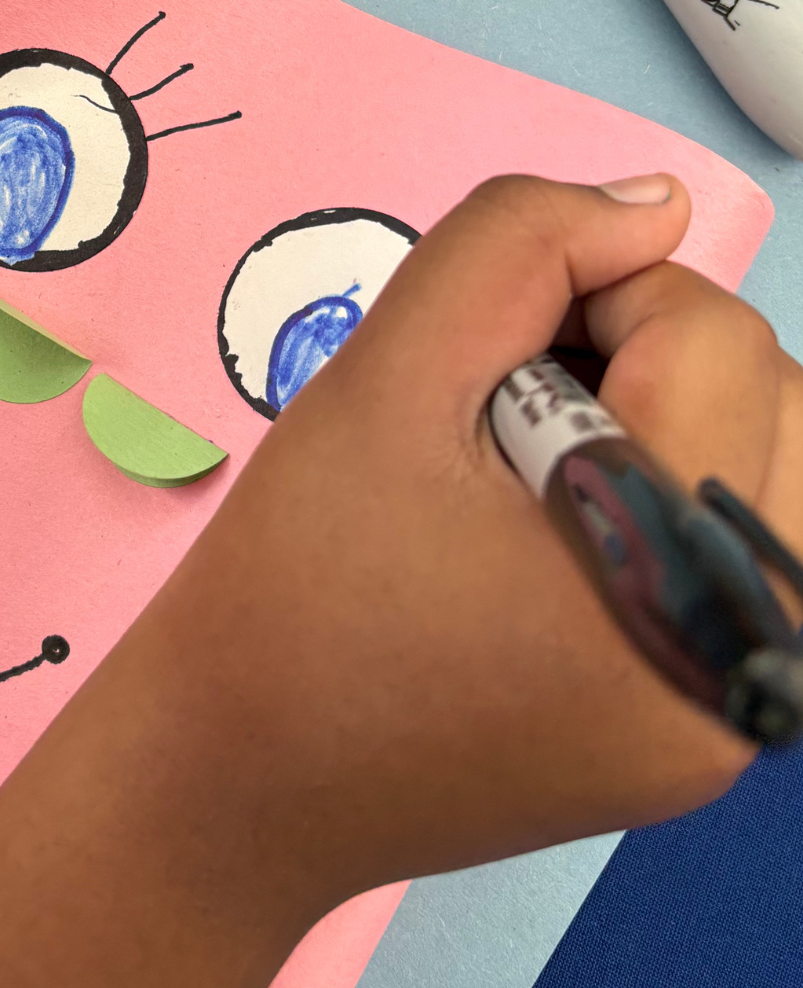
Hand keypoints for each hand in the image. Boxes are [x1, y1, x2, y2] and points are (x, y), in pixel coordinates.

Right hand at [184, 169, 801, 896]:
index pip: (717, 337)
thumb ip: (517, 246)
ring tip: (526, 479)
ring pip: (773, 469)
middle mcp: (757, 662)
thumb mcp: (384, 377)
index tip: (477, 363)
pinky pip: (739, 556)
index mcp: (681, 580)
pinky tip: (549, 541)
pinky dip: (662, 507)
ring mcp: (744, 714)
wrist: (238, 781)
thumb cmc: (295, 587)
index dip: (589, 300)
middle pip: (776, 400)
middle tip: (497, 418)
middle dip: (643, 362)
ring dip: (665, 427)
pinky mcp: (713, 735)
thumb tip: (652, 206)